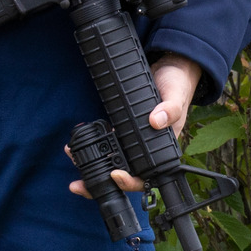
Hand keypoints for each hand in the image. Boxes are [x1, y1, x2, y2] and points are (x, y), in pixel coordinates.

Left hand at [68, 54, 202, 196]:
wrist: (169, 67)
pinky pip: (107, 141)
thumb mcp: (176, 96)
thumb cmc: (178, 85)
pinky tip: (78, 140)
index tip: (115, 175)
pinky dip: (94, 143)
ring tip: (72, 154)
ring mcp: (133, 139)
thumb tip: (156, 121)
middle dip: (100, 180)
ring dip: (92, 162)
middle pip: (123, 173)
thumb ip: (170, 109)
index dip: (130, 182)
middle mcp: (146, 149)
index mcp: (162, 150)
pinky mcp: (122, 127)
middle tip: (79, 182)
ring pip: (112, 159)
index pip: (146, 177)